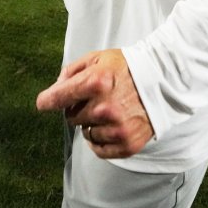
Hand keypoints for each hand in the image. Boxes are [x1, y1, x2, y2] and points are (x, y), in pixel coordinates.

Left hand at [35, 49, 153, 158]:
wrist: (164, 81)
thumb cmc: (127, 67)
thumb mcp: (97, 58)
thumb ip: (71, 72)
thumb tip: (54, 90)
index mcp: (94, 83)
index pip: (57, 98)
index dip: (47, 101)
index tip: (43, 103)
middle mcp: (104, 108)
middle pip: (70, 117)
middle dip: (77, 108)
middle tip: (93, 99)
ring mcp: (116, 128)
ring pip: (85, 133)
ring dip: (91, 124)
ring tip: (107, 111)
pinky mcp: (127, 144)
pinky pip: (99, 149)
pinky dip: (100, 140)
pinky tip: (110, 126)